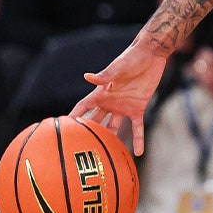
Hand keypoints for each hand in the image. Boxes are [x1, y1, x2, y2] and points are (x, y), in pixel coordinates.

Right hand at [71, 40, 169, 154]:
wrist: (151, 54)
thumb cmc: (132, 57)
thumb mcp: (119, 67)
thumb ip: (105, 75)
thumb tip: (86, 77)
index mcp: (102, 92)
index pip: (83, 107)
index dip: (73, 117)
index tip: (60, 129)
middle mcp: (110, 102)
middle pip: (96, 121)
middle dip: (88, 133)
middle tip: (80, 149)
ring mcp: (124, 106)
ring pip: (114, 128)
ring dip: (110, 140)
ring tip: (104, 157)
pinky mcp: (139, 108)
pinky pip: (137, 127)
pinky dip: (138, 140)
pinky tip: (138, 154)